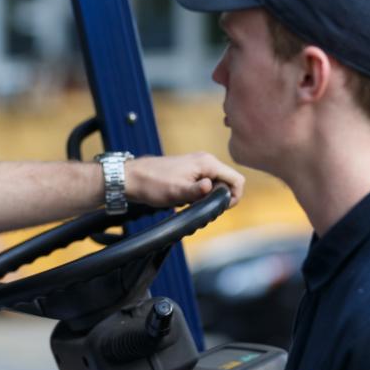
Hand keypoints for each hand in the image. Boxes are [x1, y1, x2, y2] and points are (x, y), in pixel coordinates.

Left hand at [125, 152, 244, 207]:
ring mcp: (199, 165)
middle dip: (220, 198)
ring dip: (209, 197)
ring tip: (191, 203)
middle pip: (229, 183)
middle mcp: (206, 161)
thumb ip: (197, 191)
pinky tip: (186, 199)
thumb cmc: (153, 184)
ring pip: (218, 184)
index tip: (219, 208)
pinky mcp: (191, 171)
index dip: (234, 197)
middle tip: (201, 207)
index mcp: (207, 163)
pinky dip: (201, 194)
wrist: (132, 177)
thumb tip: (212, 187)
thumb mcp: (176, 192)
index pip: (237, 180)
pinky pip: (206, 184)